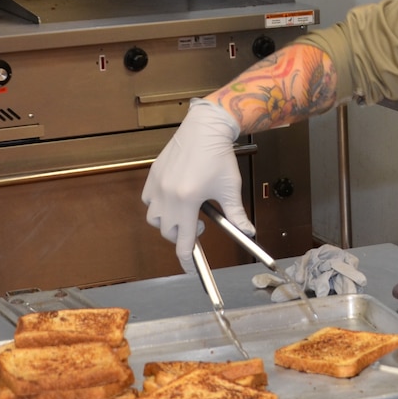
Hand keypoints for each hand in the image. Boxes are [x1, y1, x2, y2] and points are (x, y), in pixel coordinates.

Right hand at [142, 98, 251, 269]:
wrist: (205, 128)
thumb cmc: (219, 156)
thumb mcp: (230, 188)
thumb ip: (236, 214)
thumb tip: (248, 232)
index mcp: (188, 201)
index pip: (183, 241)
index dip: (187, 259)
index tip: (191, 269)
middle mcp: (168, 195)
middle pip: (168, 232)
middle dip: (182, 236)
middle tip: (200, 226)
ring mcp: (158, 185)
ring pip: (155, 218)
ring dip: (168, 223)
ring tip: (185, 213)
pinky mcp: (153, 175)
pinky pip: (148, 200)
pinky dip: (158, 206)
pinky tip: (173, 199)